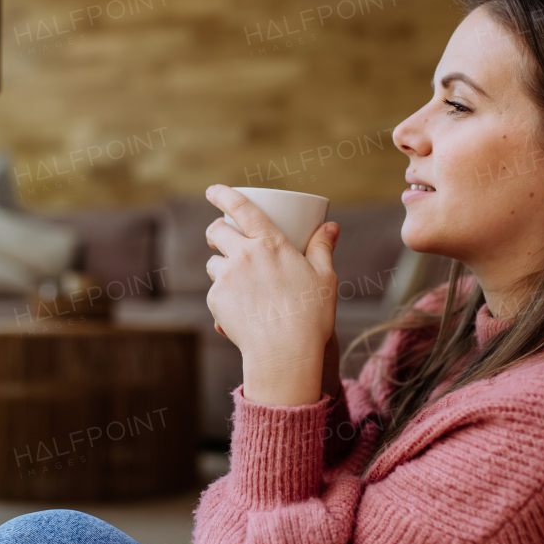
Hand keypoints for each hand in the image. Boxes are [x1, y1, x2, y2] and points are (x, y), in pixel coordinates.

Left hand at [203, 185, 339, 406]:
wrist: (285, 352)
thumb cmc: (310, 315)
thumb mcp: (324, 277)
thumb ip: (322, 249)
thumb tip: (331, 226)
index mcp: (271, 243)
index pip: (241, 207)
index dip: (223, 194)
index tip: (212, 190)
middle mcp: (244, 254)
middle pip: (216, 231)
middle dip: (216, 230)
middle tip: (223, 237)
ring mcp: (227, 277)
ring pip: (212, 263)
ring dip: (220, 266)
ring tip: (238, 280)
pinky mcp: (216, 299)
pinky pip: (215, 291)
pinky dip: (223, 296)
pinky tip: (240, 309)